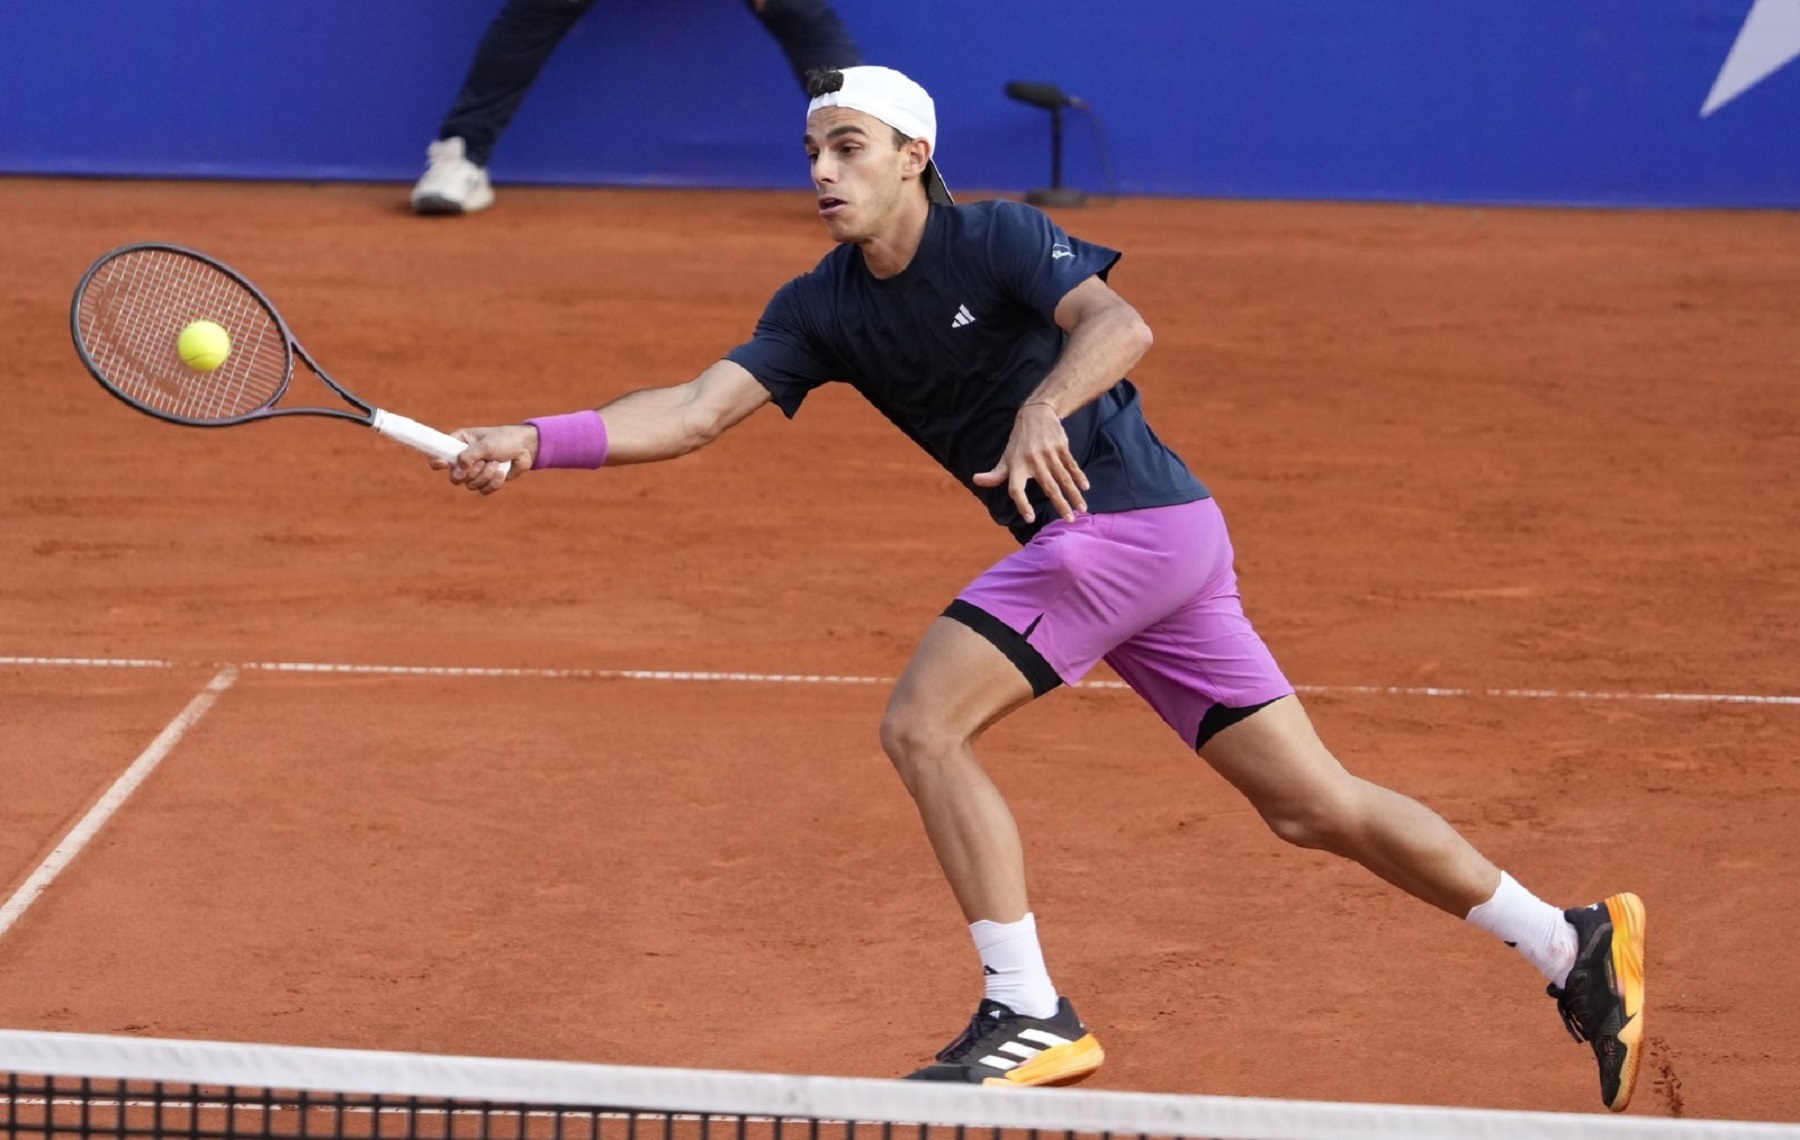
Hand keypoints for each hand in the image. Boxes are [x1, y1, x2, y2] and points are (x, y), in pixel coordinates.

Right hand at [430, 424, 536, 494]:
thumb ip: (469, 456)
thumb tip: (458, 470)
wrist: (526, 448)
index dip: (437, 462)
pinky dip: (493, 483)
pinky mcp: (487, 481)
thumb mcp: (486, 444)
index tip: (445, 464)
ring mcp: (476, 471)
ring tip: (496, 463)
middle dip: (471, 473)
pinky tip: (501, 472)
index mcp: (459, 443)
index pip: (439, 454)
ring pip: (470, 485)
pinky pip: (483, 490)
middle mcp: (464, 459)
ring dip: (485, 476)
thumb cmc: (505, 440)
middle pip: (455, 477)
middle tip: (482, 463)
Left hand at [971, 402, 1088, 523]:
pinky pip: (1071, 465)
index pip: (1016, 489)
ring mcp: (1049, 454)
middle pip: (1048, 487)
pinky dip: (1079, 477)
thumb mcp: (1005, 457)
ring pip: (1063, 479)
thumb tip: (976, 480)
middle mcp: (1033, 461)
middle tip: (1069, 520)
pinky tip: (1085, 488)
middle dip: (1060, 505)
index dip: (1022, 504)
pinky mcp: (1061, 447)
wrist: (1035, 414)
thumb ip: (995, 474)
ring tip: (1082, 510)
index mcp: (1016, 466)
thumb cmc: (1019, 442)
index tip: (1030, 518)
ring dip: (1074, 495)